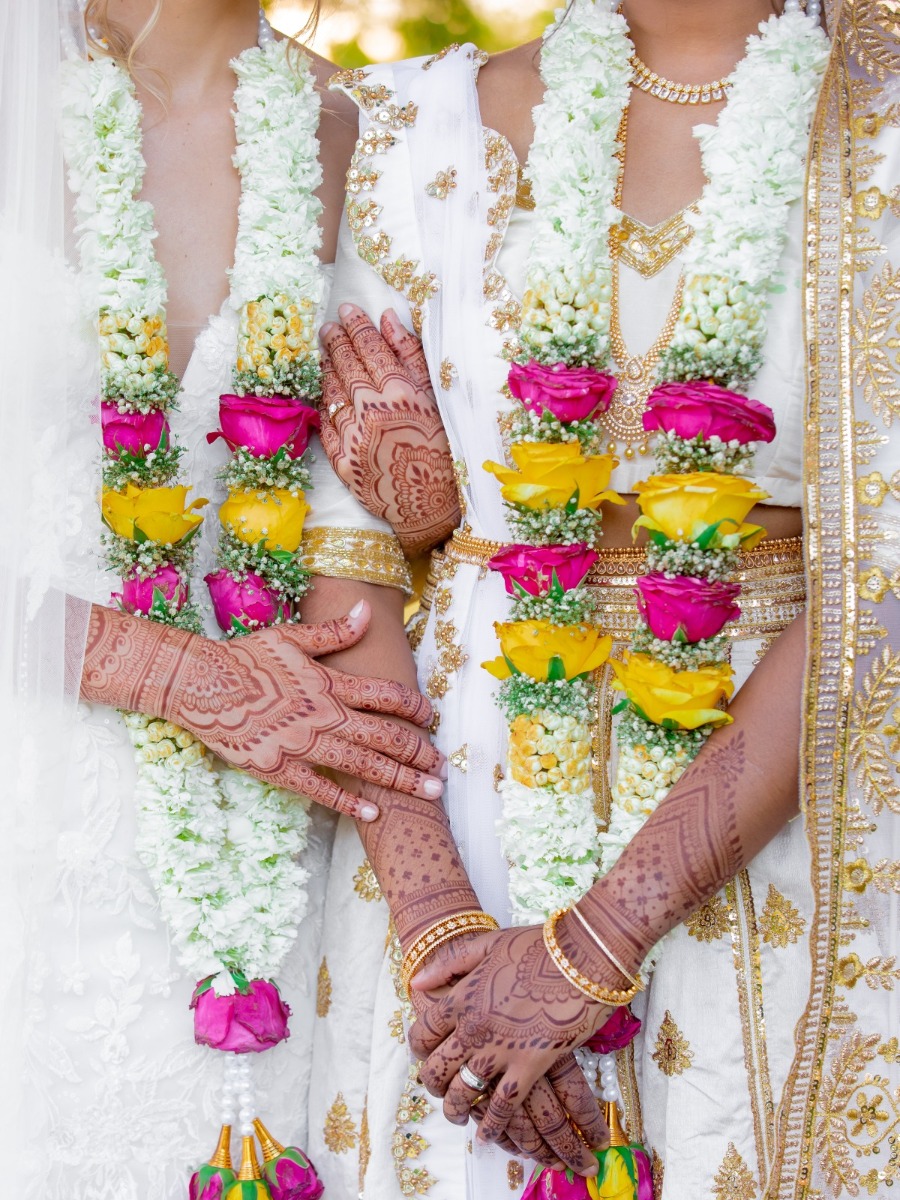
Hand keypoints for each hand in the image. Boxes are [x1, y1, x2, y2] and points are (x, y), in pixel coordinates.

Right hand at [162, 602, 444, 818]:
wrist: (200, 684)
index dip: (415, 706)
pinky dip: (349, 801)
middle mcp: (324, 714)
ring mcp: (303, 744)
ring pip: (363, 764)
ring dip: (400, 779)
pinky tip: (372, 813)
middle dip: (419, 753)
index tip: (432, 717)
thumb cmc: (244, 658)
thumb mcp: (291, 636)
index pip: (385, 694)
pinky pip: (322, 788)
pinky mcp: (280, 768)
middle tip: (444, 769)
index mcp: (329, 682)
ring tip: (429, 792)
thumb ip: (333, 631)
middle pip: (385, 736)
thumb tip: (366, 610)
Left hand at [318, 304, 459, 555]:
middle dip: (336, 341)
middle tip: (329, 326)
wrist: (430, 503)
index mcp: (400, 394)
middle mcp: (372, 412)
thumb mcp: (436, 398)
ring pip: (332, 392)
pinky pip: (327, 424)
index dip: (357, 326)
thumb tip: (387, 319)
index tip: (347, 310)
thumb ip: (411, 356)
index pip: (371, 349)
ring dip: (327, 368)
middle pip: (347, 366)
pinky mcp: (342, 461)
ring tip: (325, 352)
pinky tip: (326, 391)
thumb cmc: (441, 448)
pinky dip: (325, 404)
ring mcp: (353, 437)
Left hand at [408, 925, 613, 1174]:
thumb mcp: (486, 944)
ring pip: (463, 1093)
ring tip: (458, 1116)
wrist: (580, 957)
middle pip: (437, 1069)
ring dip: (456, 1110)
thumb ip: (449, 964)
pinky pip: (502, 1107)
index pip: (422, 1033)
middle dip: (433, 1084)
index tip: (424, 1055)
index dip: (419, 1049)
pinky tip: (488, 1135)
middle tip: (438, 1091)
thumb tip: (417, 982)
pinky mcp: (528, 1068)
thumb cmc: (536, 946)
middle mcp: (471, 1029)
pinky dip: (492, 1125)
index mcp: (460, 998)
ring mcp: (498, 1051)